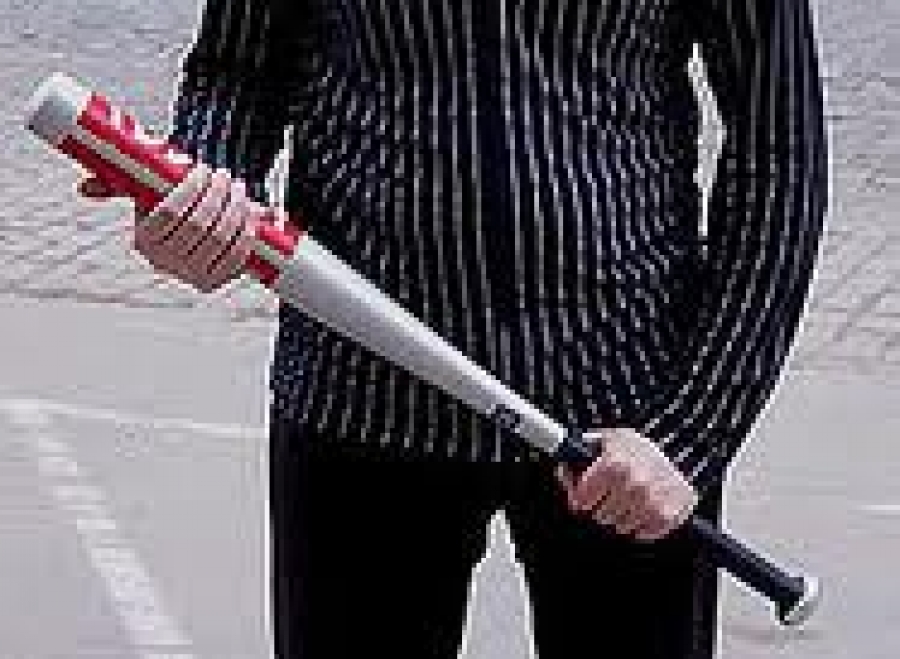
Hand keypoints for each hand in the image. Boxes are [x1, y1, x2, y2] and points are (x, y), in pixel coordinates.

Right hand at [78, 165, 260, 292]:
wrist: (199, 229)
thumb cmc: (169, 202)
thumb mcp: (142, 192)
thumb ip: (116, 184)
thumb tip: (84, 188)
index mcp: (144, 241)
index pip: (169, 212)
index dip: (190, 189)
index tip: (202, 168)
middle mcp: (165, 263)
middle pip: (197, 226)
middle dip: (216, 196)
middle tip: (224, 175)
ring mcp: (191, 276)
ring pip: (219, 239)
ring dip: (234, 210)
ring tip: (238, 189)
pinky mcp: (215, 282)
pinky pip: (236, 257)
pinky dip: (246, 232)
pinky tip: (249, 213)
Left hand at [556, 428, 697, 541]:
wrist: (677, 455)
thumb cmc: (636, 449)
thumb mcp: (608, 439)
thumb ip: (581, 450)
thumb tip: (561, 463)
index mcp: (613, 464)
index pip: (581, 500)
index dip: (579, 499)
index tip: (583, 498)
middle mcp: (633, 483)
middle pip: (599, 516)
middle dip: (600, 508)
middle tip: (609, 497)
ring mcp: (652, 501)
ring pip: (619, 526)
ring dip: (619, 518)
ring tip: (626, 501)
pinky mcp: (668, 515)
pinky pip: (642, 534)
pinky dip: (639, 527)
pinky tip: (641, 510)